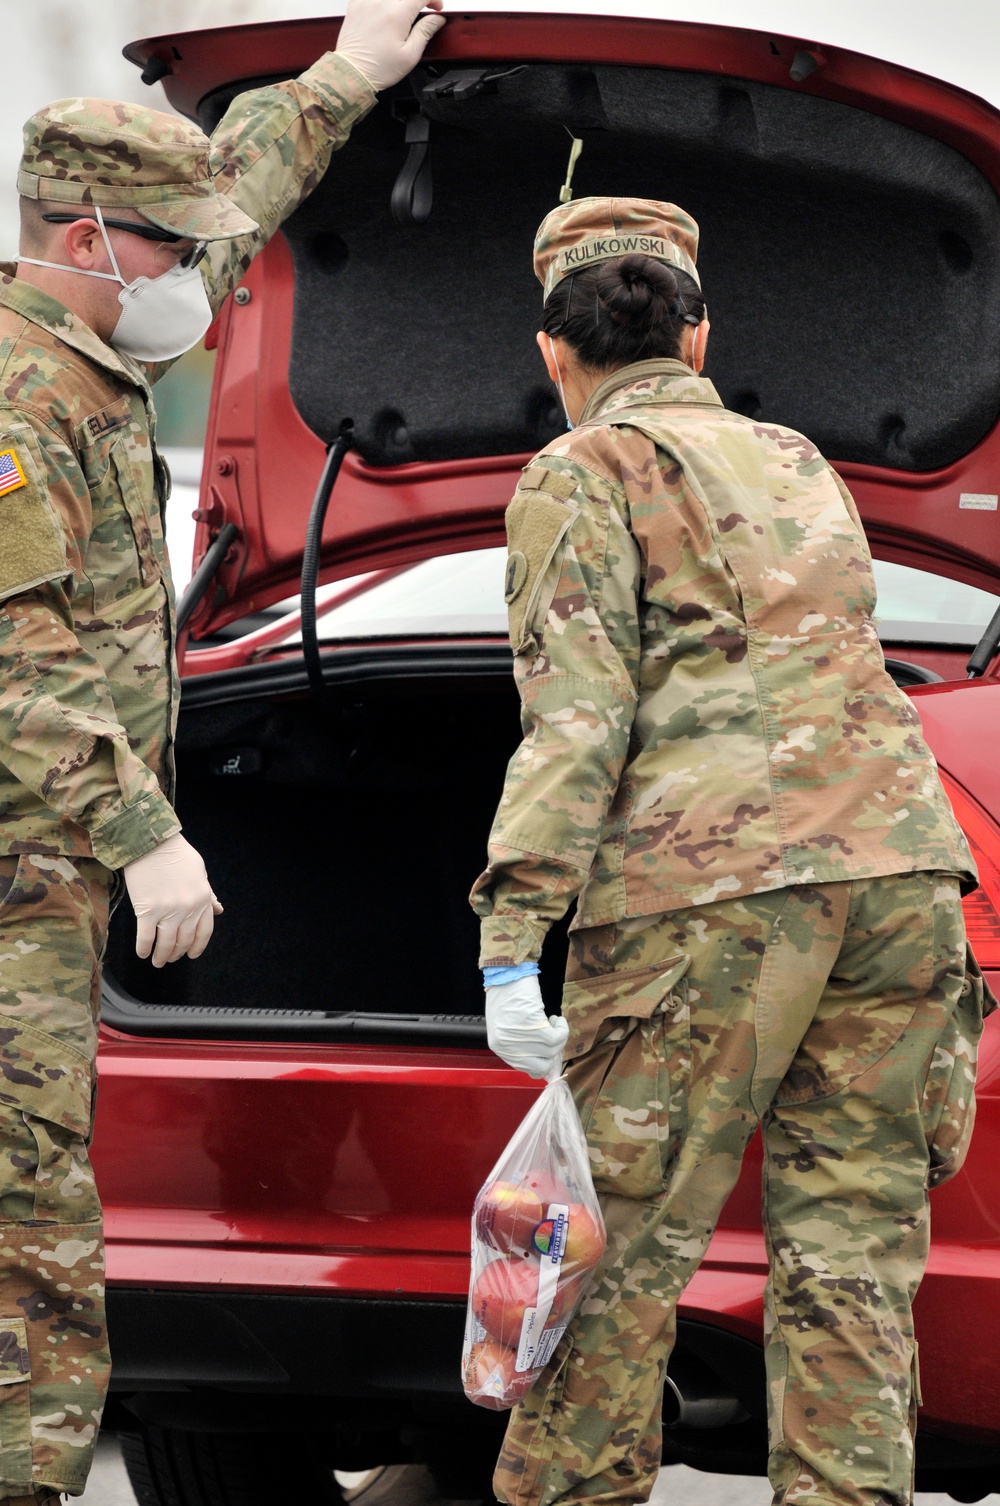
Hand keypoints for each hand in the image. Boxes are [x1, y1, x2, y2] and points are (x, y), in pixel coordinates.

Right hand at [124, 833, 222, 967]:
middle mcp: (188, 908)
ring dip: (162, 956)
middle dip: (177, 953)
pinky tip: (143, 953)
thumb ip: (207, 894)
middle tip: (170, 959)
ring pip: (166, 943)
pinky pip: (147, 937)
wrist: (151, 842)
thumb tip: (218, 910)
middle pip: (184, 940)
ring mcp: (168, 911)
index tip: (191, 954)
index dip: (197, 946)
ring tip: (157, 961)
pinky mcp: (147, 910)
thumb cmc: (175, 853)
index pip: (204, 931)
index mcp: (202, 899)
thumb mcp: (199, 872)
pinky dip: (144, 948)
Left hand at [335, 0, 445, 91]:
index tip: (436, 8)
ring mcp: (366, 1)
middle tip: (422, 10)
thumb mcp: (410, 55)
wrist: (352, 73)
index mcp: (397, 13)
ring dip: (401, 2)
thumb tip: (437, 19)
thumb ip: (425, 32)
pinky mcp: (356, 4)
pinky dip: (382, 2)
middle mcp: (381, 2)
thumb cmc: (379, 68)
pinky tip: (385, 10)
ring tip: (404, 13)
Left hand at [485, 975, 568, 1080]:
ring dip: (559, 1036)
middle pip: (542, 1065)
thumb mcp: (509, 1024)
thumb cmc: (508, 993)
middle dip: (553, 1051)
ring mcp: (519, 1038)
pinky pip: (557, 1038)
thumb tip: (547, 1067)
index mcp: (499, 1047)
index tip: (550, 1048)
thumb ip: (523, 1044)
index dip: (544, 1060)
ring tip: (553, 1021)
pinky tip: (557, 1018)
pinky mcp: (532, 1026)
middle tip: (553, 1033)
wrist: (507, 971)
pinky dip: (562, 1029)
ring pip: (552, 1051)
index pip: (528, 1069)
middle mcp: (507, 1047)